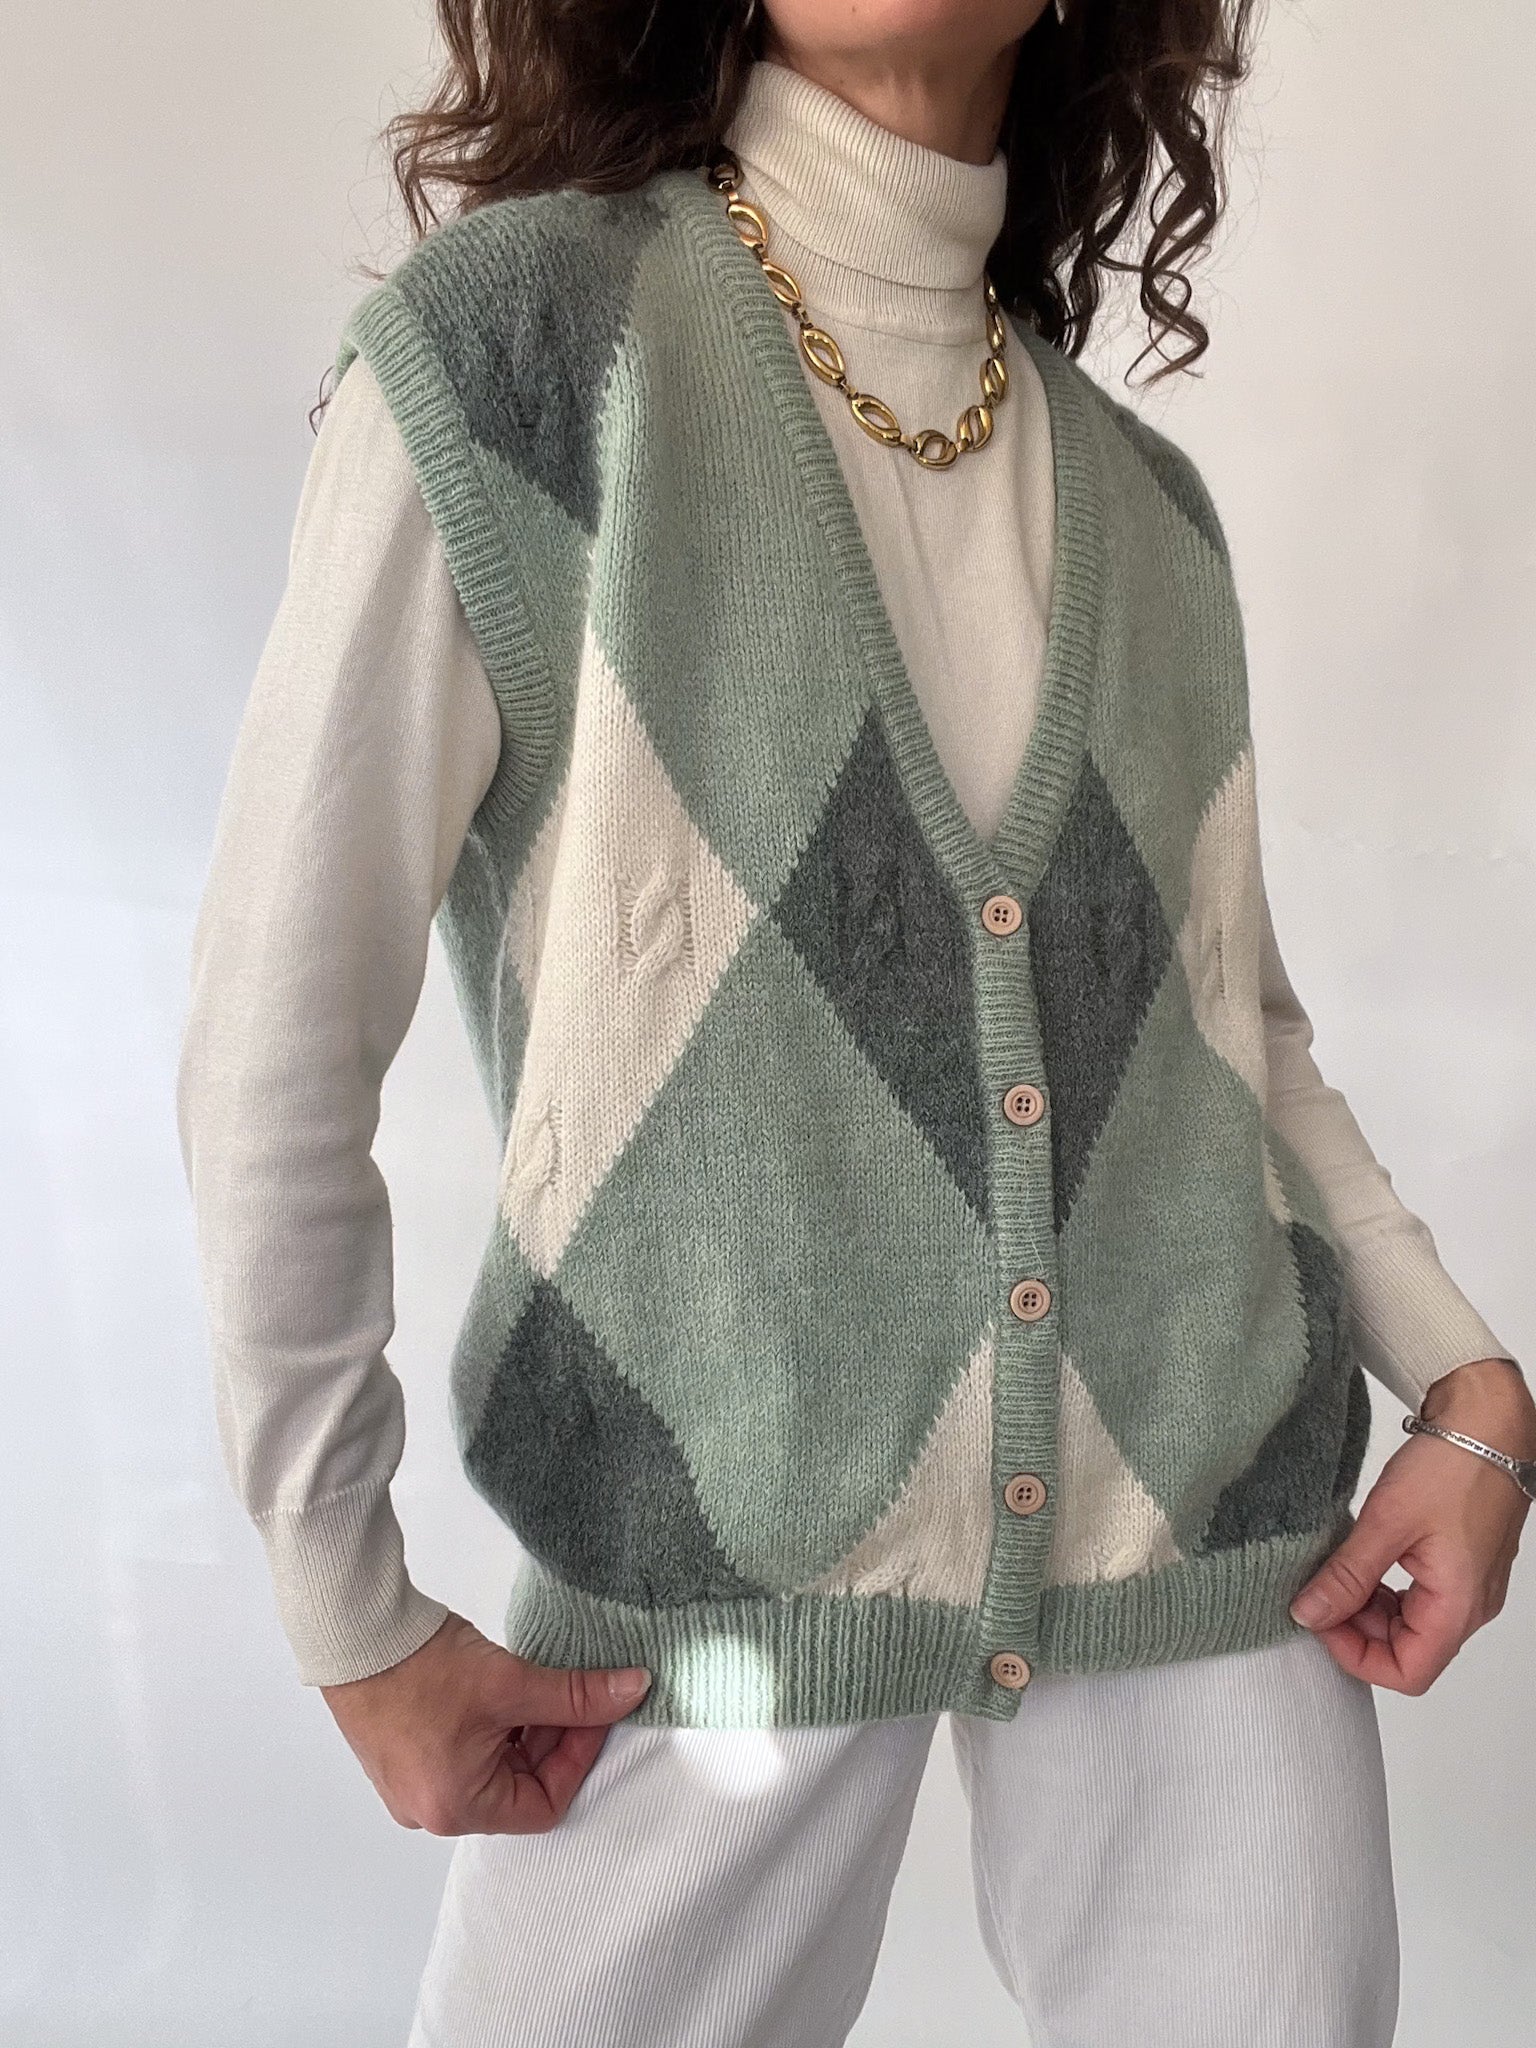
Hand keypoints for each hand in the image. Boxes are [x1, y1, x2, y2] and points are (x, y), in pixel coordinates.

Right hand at [319, 1610, 651, 1833]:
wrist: (355, 1634)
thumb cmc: (421, 1668)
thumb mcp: (511, 1683)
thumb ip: (577, 1696)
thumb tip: (633, 1691)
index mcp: (457, 1809)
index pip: (545, 1804)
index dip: (579, 1757)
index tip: (596, 1714)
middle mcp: (431, 1810)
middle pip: (518, 1787)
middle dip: (552, 1740)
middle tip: (575, 1695)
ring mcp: (412, 1785)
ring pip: (493, 1767)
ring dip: (524, 1731)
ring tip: (538, 1685)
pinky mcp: (403, 1757)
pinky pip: (464, 1753)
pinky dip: (493, 1727)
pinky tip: (503, 1688)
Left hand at [1290, 1358, 1533, 1693]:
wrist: (1488, 1422)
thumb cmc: (1453, 1466)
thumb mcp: (1387, 1521)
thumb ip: (1347, 1575)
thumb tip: (1309, 1613)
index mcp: (1458, 1606)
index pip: (1406, 1673)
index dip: (1355, 1655)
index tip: (1319, 1618)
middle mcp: (1469, 1606)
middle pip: (1406, 1650)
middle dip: (1356, 1627)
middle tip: (1321, 1586)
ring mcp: (1466, 1586)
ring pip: (1410, 1624)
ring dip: (1368, 1606)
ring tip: (1339, 1566)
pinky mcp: (1459, 1564)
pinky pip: (1418, 1596)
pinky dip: (1384, 1586)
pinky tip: (1362, 1555)